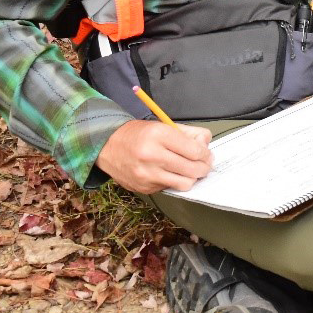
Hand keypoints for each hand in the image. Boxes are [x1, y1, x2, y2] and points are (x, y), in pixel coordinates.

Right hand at [97, 119, 213, 194]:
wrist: (106, 146)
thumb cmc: (136, 134)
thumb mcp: (162, 125)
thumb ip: (187, 132)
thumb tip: (206, 141)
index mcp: (158, 135)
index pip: (194, 151)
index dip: (205, 153)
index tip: (206, 153)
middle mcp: (152, 156)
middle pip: (193, 169)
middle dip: (204, 167)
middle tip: (205, 163)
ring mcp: (147, 175)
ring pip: (185, 183)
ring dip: (192, 177)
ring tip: (190, 170)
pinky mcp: (145, 188)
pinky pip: (170, 188)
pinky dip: (175, 181)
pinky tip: (170, 172)